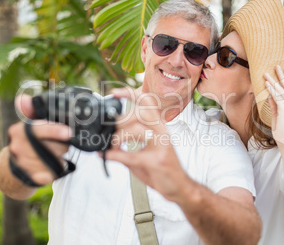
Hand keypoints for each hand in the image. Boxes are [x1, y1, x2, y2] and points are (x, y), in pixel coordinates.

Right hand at [8, 95, 70, 184]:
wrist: (13, 169)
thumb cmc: (28, 143)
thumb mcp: (30, 127)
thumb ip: (31, 111)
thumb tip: (22, 99)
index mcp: (19, 130)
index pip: (37, 129)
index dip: (53, 130)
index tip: (68, 132)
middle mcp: (17, 146)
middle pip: (50, 147)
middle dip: (62, 147)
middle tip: (64, 148)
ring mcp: (21, 162)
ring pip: (51, 161)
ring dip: (59, 160)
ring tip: (57, 158)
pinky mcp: (27, 176)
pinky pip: (44, 175)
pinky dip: (50, 174)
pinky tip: (51, 172)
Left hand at [104, 87, 191, 201]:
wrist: (179, 189)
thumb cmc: (160, 171)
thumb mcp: (141, 155)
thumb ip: (125, 147)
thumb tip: (104, 142)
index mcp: (159, 128)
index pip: (148, 102)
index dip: (131, 94)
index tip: (114, 94)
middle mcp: (162, 133)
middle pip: (139, 114)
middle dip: (119, 121)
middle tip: (107, 131)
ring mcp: (161, 146)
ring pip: (136, 130)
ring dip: (117, 138)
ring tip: (108, 146)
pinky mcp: (157, 161)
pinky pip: (132, 155)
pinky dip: (117, 155)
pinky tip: (108, 156)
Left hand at [264, 65, 283, 146]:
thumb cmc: (282, 132)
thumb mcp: (278, 117)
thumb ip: (274, 106)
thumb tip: (269, 96)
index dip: (283, 81)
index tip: (279, 73)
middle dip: (280, 76)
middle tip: (275, 65)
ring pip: (281, 90)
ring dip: (273, 81)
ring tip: (265, 73)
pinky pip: (278, 97)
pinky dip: (272, 89)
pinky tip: (267, 84)